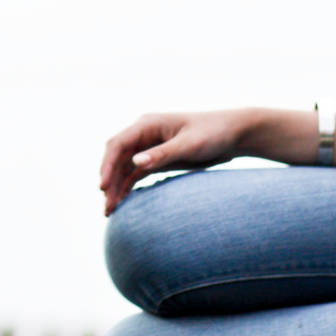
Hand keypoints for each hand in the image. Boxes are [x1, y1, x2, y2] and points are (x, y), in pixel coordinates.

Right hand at [98, 109, 251, 214]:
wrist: (232, 135)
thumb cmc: (212, 133)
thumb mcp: (189, 144)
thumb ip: (163, 154)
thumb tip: (135, 163)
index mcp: (148, 124)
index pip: (118, 144)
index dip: (108, 165)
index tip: (103, 186)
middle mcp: (144, 135)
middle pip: (117, 158)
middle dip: (109, 180)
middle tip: (107, 205)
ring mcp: (149, 148)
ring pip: (124, 169)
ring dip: (116, 187)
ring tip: (110, 210)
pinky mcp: (157, 160)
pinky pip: (135, 175)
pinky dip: (127, 188)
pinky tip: (122, 203)